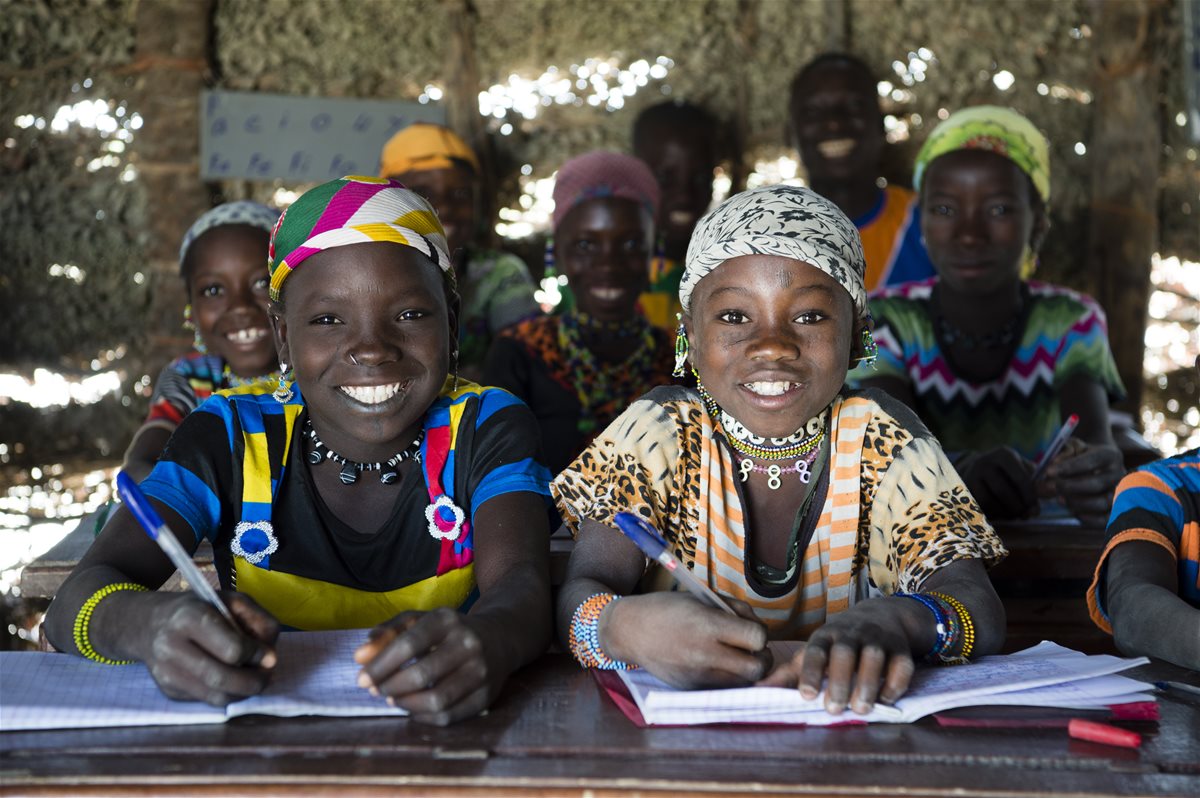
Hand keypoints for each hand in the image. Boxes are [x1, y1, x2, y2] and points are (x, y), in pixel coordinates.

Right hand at [140, 592, 278, 705]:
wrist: (150, 624)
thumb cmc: (199, 608)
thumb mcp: (231, 600)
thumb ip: (258, 621)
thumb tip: (270, 657)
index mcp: (189, 618)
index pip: (232, 649)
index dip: (256, 655)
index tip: (269, 656)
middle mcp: (172, 647)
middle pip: (222, 678)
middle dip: (254, 682)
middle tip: (267, 676)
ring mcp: (167, 673)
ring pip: (216, 697)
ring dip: (243, 693)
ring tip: (254, 679)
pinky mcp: (168, 691)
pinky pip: (207, 701)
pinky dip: (227, 694)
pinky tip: (233, 680)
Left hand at [355, 608, 497, 725]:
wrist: (499, 638)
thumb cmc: (448, 631)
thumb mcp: (420, 621)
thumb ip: (387, 633)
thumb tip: (359, 656)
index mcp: (447, 620)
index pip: (408, 644)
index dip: (380, 665)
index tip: (361, 679)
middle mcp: (468, 643)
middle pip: (421, 675)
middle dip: (391, 687)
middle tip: (376, 690)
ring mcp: (481, 671)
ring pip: (437, 700)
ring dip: (406, 704)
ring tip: (392, 699)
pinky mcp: (487, 695)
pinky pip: (449, 716)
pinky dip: (424, 717)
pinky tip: (412, 709)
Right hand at [601, 592, 770, 688]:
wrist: (631, 630)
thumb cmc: (668, 608)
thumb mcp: (703, 598)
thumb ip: (736, 611)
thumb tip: (761, 630)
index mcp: (708, 625)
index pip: (757, 638)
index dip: (760, 634)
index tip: (751, 630)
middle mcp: (704, 653)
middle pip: (757, 668)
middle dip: (762, 658)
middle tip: (752, 649)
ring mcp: (697, 675)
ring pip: (744, 683)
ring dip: (747, 671)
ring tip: (734, 656)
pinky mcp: (691, 688)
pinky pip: (723, 688)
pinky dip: (728, 678)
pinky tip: (717, 664)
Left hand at [758, 599, 914, 714]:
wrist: (882, 616)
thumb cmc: (839, 641)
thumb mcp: (815, 650)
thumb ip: (791, 672)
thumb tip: (758, 689)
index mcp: (826, 636)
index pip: (815, 650)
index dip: (810, 671)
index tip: (805, 695)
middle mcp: (851, 634)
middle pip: (845, 654)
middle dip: (839, 681)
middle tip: (834, 709)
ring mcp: (877, 639)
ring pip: (874, 657)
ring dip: (867, 684)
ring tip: (861, 709)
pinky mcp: (901, 648)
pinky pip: (902, 664)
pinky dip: (895, 683)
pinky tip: (885, 699)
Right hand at [957, 447, 1037, 519]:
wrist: (976, 472)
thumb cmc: (1007, 474)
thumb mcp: (1023, 472)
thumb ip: (1038, 483)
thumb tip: (1054, 491)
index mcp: (1004, 454)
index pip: (1020, 477)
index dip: (1030, 496)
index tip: (1037, 509)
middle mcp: (985, 462)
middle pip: (1004, 492)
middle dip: (1018, 507)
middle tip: (1028, 516)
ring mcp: (971, 475)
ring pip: (991, 501)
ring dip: (1006, 512)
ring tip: (1015, 514)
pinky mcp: (964, 489)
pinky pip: (980, 506)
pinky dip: (994, 513)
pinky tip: (1001, 512)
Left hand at [1042, 439, 1122, 525]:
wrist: (1098, 464)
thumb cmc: (1082, 454)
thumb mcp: (1073, 446)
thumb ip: (1064, 453)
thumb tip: (1055, 464)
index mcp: (1110, 455)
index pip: (1090, 461)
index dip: (1069, 467)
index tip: (1049, 471)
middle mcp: (1119, 474)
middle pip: (1096, 484)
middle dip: (1070, 487)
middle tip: (1050, 487)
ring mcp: (1120, 493)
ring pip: (1101, 503)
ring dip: (1077, 503)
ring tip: (1060, 499)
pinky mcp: (1116, 509)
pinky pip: (1106, 519)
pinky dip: (1090, 519)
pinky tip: (1074, 513)